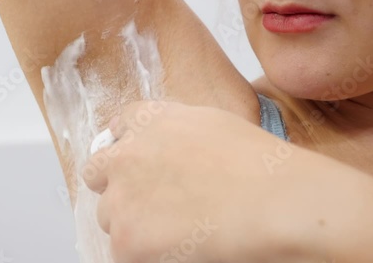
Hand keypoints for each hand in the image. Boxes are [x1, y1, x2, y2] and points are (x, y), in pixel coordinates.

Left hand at [83, 101, 372, 262]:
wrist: (274, 202)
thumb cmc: (257, 164)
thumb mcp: (211, 123)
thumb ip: (171, 128)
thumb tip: (158, 142)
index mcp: (147, 121)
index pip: (116, 129)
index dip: (126, 148)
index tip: (137, 166)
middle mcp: (125, 155)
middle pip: (98, 173)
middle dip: (117, 186)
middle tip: (147, 203)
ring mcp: (122, 197)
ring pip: (109, 215)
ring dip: (131, 222)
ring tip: (172, 229)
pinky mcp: (127, 238)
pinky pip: (122, 250)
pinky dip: (142, 252)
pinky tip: (175, 246)